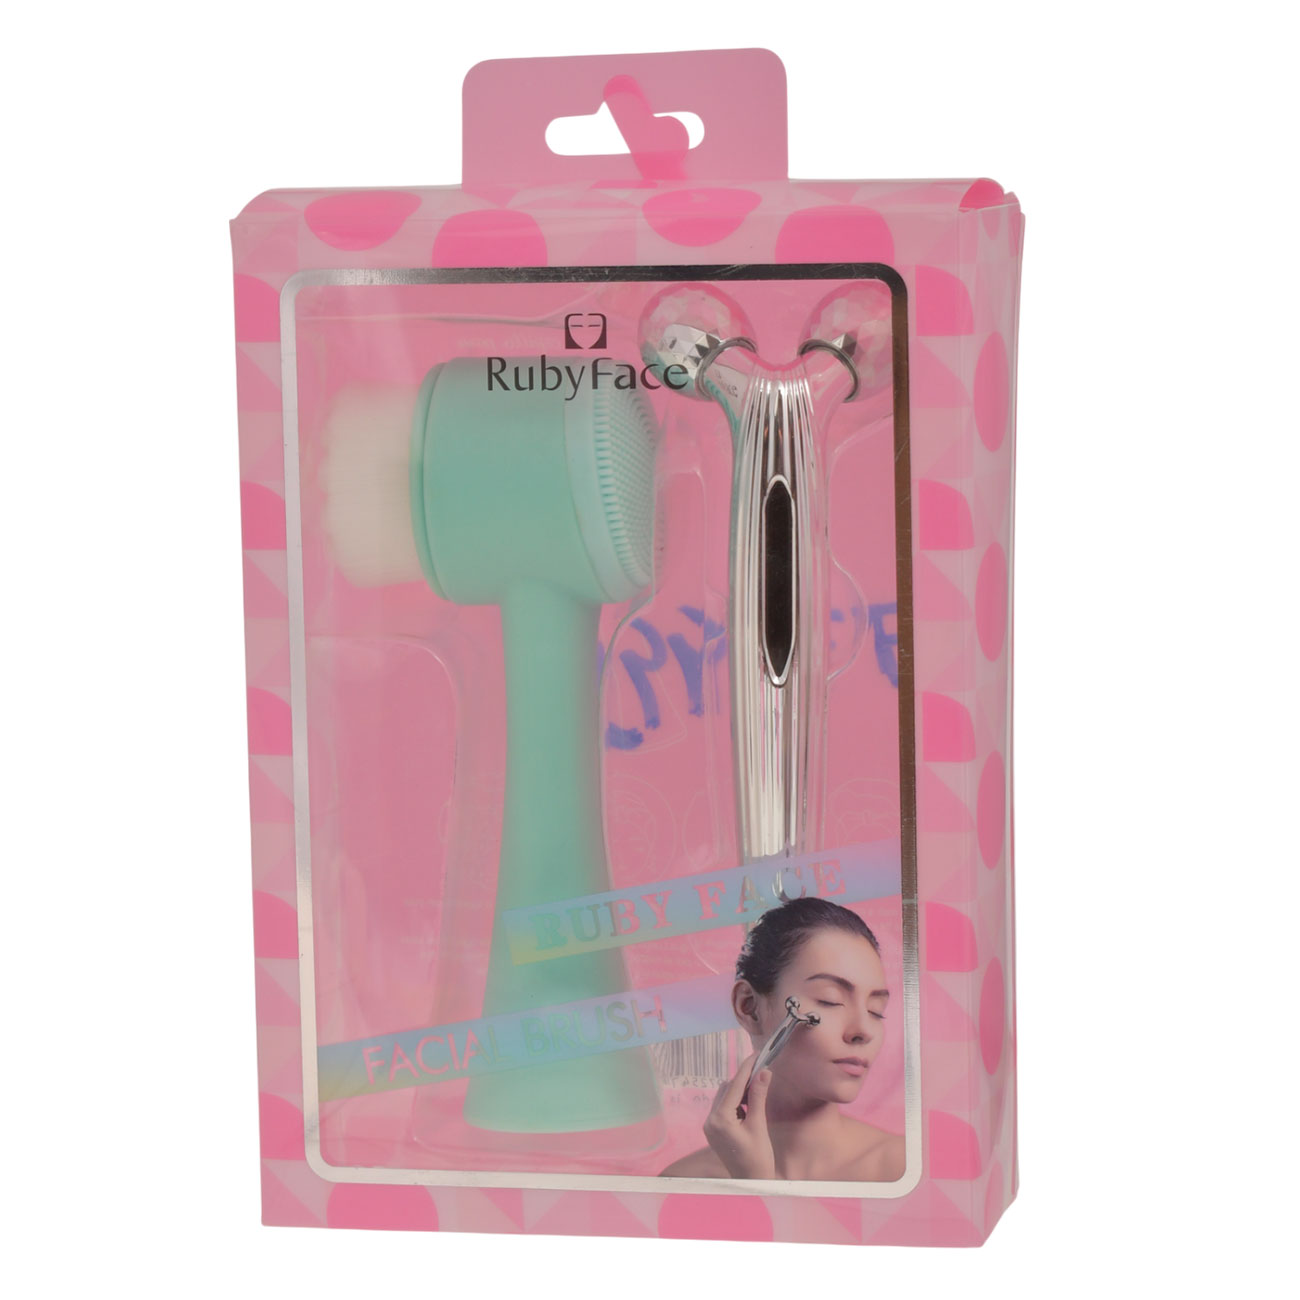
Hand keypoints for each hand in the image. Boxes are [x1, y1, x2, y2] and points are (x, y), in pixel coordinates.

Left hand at [702, 1050, 776, 1178]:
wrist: (751, 1183)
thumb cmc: (758, 1157)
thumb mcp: (759, 1125)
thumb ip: (758, 1097)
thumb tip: (763, 1071)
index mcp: (720, 1119)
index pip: (733, 1086)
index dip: (746, 1068)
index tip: (756, 1055)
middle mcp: (710, 1120)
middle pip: (726, 1089)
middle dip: (743, 1081)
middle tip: (761, 1076)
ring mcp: (709, 1126)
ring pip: (723, 1096)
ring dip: (738, 1092)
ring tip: (756, 1097)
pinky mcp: (712, 1130)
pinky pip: (722, 1107)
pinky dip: (734, 1103)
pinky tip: (747, 1109)